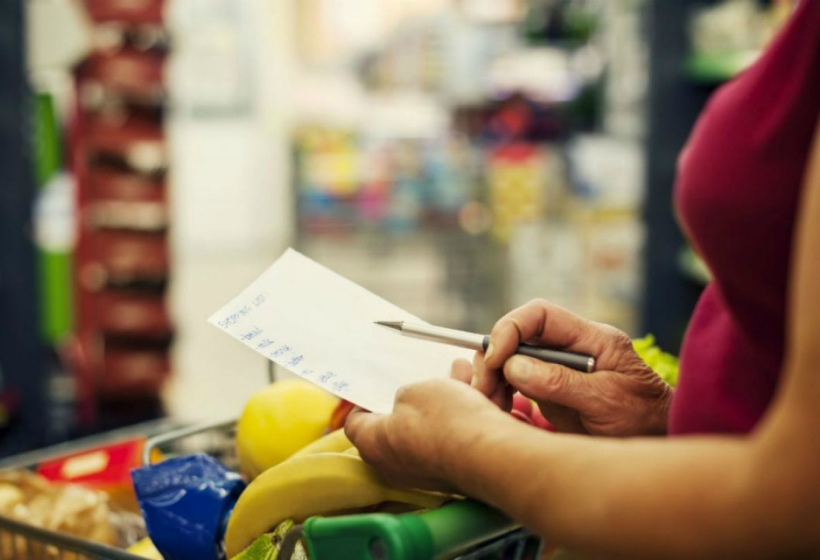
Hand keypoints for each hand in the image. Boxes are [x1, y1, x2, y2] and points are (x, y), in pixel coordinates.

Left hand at [345, 377, 502, 491]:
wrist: (490, 455)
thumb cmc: (445, 422)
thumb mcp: (416, 390)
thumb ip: (405, 395)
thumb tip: (408, 403)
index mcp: (373, 444)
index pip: (355, 424)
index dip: (363, 402)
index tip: (376, 388)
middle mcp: (394, 466)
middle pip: (394, 427)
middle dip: (413, 399)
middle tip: (423, 381)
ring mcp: (423, 473)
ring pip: (428, 431)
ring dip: (442, 403)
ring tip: (460, 376)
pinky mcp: (451, 473)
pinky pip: (450, 440)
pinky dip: (460, 418)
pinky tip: (475, 393)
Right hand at [473, 299, 672, 435]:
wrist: (659, 445)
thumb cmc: (644, 420)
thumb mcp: (606, 401)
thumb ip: (561, 382)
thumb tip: (515, 366)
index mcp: (591, 338)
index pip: (541, 315)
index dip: (512, 328)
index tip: (496, 358)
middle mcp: (571, 348)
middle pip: (519, 337)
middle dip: (495, 358)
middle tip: (484, 387)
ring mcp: (558, 370)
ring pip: (511, 361)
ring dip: (493, 379)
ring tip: (491, 405)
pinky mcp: (550, 392)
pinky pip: (514, 385)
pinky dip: (500, 395)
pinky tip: (499, 410)